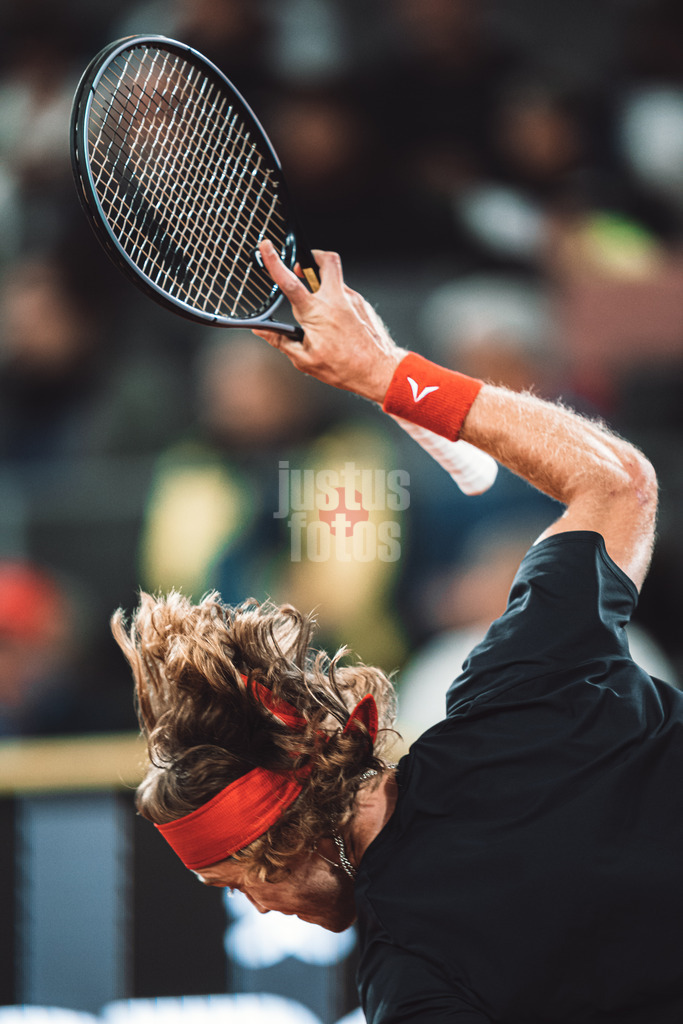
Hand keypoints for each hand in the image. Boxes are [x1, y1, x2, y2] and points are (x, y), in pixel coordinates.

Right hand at [252, 240, 406, 403]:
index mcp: (316, 313)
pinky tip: (337, 323)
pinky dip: (337, 303)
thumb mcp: (304, 360)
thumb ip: (280, 340)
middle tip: (303, 268)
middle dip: (313, 256)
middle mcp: (335, 300)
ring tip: (320, 310)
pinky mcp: (363, 305)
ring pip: (336, 279)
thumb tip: (262, 331)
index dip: (274, 262)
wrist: (379, 371)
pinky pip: (346, 295)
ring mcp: (352, 300)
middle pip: (325, 260)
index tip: (267, 246)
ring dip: (324, 286)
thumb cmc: (344, 368)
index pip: (289, 282)